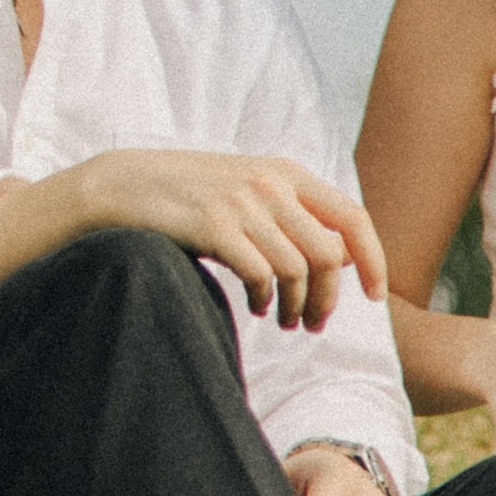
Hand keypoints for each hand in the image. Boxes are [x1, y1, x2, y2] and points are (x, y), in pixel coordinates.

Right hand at [3, 149, 387, 330]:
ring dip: (296, 307)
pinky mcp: (214, 225)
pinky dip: (265, 300)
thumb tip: (339, 258)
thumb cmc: (189, 194)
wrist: (122, 185)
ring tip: (281, 321)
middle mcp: (270, 183)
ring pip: (298, 271)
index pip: (352, 218)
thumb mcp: (246, 187)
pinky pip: (261, 276)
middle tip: (312, 324)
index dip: (372, 260)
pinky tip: (256, 308)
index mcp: (285, 171)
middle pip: (328, 255)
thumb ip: (290, 212)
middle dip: (328, 300)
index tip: (373, 295)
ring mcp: (241, 202)